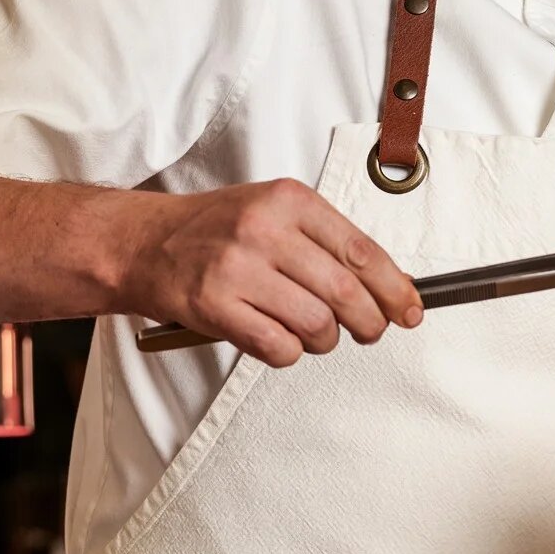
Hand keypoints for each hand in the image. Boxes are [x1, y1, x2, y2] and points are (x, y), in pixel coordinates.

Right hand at [124, 178, 420, 366]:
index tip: (411, 310)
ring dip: (327, 340)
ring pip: (316, 324)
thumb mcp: (275, 212)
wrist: (143, 242)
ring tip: (317, 334)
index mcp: (288, 201)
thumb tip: (391, 284)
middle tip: (371, 331)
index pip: (363, 252)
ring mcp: (236, 268)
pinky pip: (278, 346)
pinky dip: (291, 352)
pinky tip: (282, 340)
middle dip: (371, 322)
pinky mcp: (214, 306)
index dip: (397, 289)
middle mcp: (264, 230)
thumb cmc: (216, 229)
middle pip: (346, 292)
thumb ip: (328, 241)